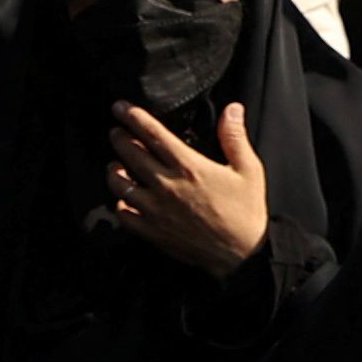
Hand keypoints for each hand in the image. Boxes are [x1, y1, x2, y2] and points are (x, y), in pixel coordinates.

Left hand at [92, 102, 269, 273]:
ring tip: (115, 163)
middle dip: (119, 138)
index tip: (119, 107)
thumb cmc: (246, 211)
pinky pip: (122, 213)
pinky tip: (124, 197)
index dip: (132, 117)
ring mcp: (155, 209)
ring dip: (113, 169)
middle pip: (129, 153)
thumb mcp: (248, 169)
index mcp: (188, 166)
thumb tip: (233, 108)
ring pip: (119, 183)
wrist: (241, 254)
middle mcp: (166, 185)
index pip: (152, 134)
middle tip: (116, 132)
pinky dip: (120, 202)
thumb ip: (234, 137)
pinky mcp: (151, 231)